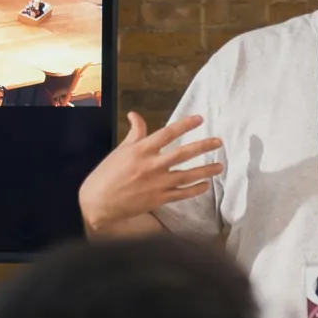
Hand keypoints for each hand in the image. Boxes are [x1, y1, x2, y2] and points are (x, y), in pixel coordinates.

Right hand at [79, 112, 223, 231]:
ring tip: (220, 166)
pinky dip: (195, 190)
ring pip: (187, 175)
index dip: (185, 125)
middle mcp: (152, 165)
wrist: (98, 203)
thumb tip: (135, 115)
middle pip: (183, 153)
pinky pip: (182, 194)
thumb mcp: (120, 150)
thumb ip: (134, 133)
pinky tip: (205, 186)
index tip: (200, 119)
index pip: (167, 133)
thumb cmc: (107, 175)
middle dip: (203, 146)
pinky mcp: (159, 199)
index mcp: (141, 150)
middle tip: (219, 142)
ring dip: (206, 170)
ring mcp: (157, 183)